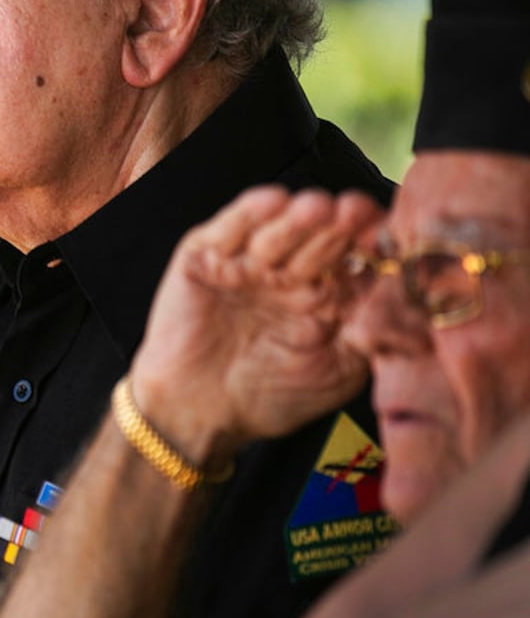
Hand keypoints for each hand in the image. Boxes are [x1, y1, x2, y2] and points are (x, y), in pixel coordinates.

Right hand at [130, 187, 384, 465]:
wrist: (198, 414)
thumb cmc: (268, 397)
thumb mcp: (340, 369)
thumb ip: (374, 332)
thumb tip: (419, 301)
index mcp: (326, 294)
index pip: (356, 257)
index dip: (374, 244)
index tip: (393, 237)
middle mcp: (290, 271)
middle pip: (320, 237)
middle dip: (340, 225)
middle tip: (357, 212)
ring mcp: (247, 260)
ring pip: (278, 229)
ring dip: (299, 218)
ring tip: (318, 209)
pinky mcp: (204, 255)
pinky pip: (227, 229)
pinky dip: (247, 214)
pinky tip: (271, 203)